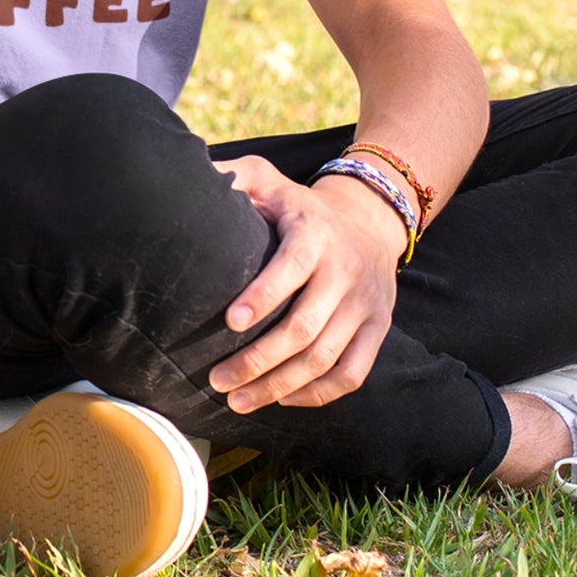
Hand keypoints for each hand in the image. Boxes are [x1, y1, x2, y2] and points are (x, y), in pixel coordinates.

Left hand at [207, 154, 404, 412]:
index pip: (291, 268)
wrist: (370, 220)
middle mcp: (345, 271)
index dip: (262, 297)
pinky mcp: (378, 329)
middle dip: (258, 360)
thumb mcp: (271, 179)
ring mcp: (365, 305)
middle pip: (304, 327)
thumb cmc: (300, 206)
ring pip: (324, 359)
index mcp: (315, 233)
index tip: (229, 322)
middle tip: (217, 379)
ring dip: (279, 386)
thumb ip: (235, 176)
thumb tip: (198, 178)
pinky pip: (352, 374)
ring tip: (237, 399)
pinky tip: (282, 400)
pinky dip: (317, 395)